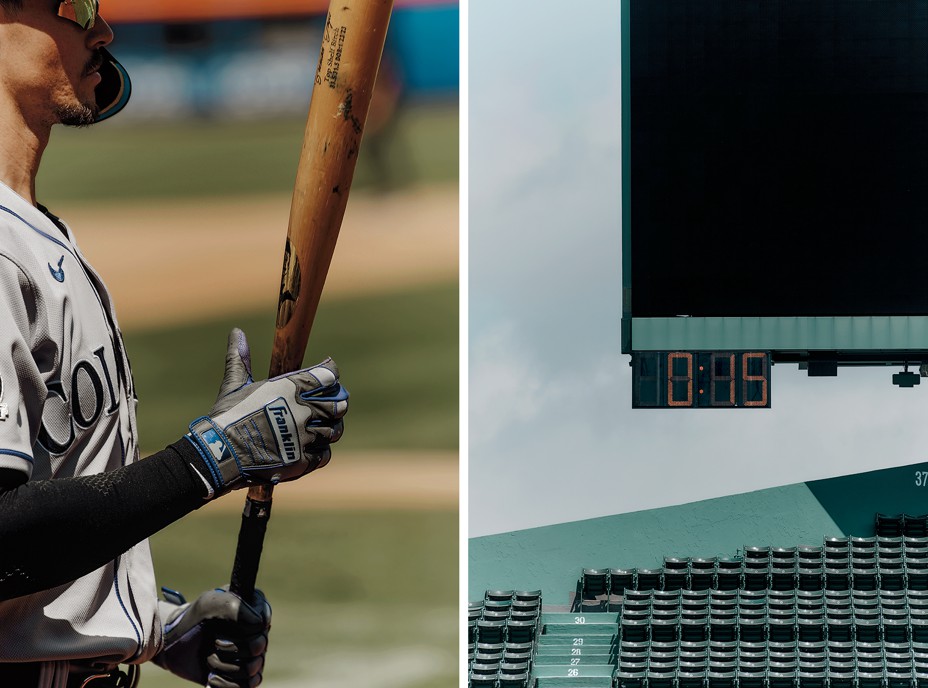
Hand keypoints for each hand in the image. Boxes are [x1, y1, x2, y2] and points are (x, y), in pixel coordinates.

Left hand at [154, 587, 270, 687]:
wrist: (175, 642)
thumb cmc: (193, 619)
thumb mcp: (209, 604)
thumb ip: (234, 607)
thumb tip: (258, 624)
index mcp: (255, 609)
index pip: (260, 624)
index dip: (240, 630)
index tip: (220, 628)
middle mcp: (258, 632)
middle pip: (258, 648)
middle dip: (230, 650)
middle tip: (213, 644)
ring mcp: (253, 655)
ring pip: (252, 670)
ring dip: (225, 667)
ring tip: (209, 660)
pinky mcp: (243, 676)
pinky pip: (246, 687)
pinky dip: (226, 684)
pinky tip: (212, 678)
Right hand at [185, 328, 347, 496]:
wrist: (220, 454)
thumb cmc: (226, 417)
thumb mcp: (234, 385)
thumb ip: (240, 358)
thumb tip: (237, 332)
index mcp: (290, 388)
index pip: (328, 375)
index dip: (331, 375)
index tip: (329, 377)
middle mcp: (303, 410)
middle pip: (338, 404)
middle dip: (337, 403)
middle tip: (332, 405)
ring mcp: (304, 436)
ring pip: (334, 430)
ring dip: (330, 428)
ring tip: (321, 427)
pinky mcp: (302, 460)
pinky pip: (325, 454)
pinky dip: (321, 451)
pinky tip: (311, 447)